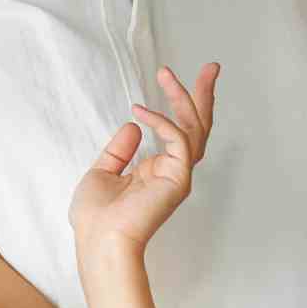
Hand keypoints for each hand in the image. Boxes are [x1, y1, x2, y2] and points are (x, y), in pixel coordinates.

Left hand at [69, 62, 219, 253]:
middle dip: (203, 95)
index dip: (181, 105)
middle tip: (210, 68)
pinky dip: (162, 122)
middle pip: (198, 126)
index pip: (178, 132)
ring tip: (168, 74)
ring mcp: (178, 175)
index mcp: (157, 170)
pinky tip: (141, 111)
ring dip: (184, 98)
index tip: (174, 79)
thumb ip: (119, 149)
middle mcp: (173, 170)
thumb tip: (133, 124)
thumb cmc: (96, 216)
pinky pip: (178, 140)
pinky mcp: (178, 178)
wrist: (98, 240)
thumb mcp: (101, 172)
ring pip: (194, 128)